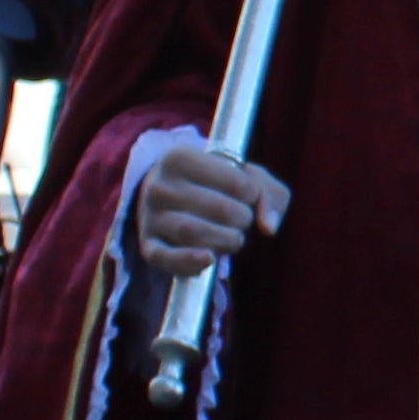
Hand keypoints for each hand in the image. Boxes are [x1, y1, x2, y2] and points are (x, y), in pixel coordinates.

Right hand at [131, 144, 287, 273]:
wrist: (171, 194)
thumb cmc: (215, 182)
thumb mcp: (245, 175)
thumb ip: (270, 194)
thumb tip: (269, 228)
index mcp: (180, 157)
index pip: (238, 184)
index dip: (253, 195)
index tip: (245, 195)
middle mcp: (159, 185)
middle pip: (221, 210)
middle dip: (243, 220)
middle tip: (240, 219)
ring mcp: (150, 216)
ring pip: (196, 233)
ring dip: (228, 241)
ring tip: (230, 236)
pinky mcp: (148, 245)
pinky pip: (166, 258)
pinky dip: (189, 261)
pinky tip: (209, 259)